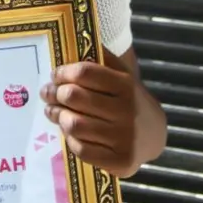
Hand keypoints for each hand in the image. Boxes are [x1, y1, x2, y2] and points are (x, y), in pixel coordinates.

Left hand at [40, 49, 137, 177]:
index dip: (63, 72)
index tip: (55, 75)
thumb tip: (76, 40)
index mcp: (126, 85)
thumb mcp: (122, 75)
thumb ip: (102, 59)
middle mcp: (127, 111)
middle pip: (74, 97)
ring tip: (52, 111)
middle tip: (47, 93)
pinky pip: (81, 149)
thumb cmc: (128, 100)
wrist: (154, 134)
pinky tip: (68, 131)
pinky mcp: (119, 161)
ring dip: (57, 115)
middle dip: (54, 93)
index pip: (85, 72)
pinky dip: (69, 139)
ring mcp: (124, 138)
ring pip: (74, 124)